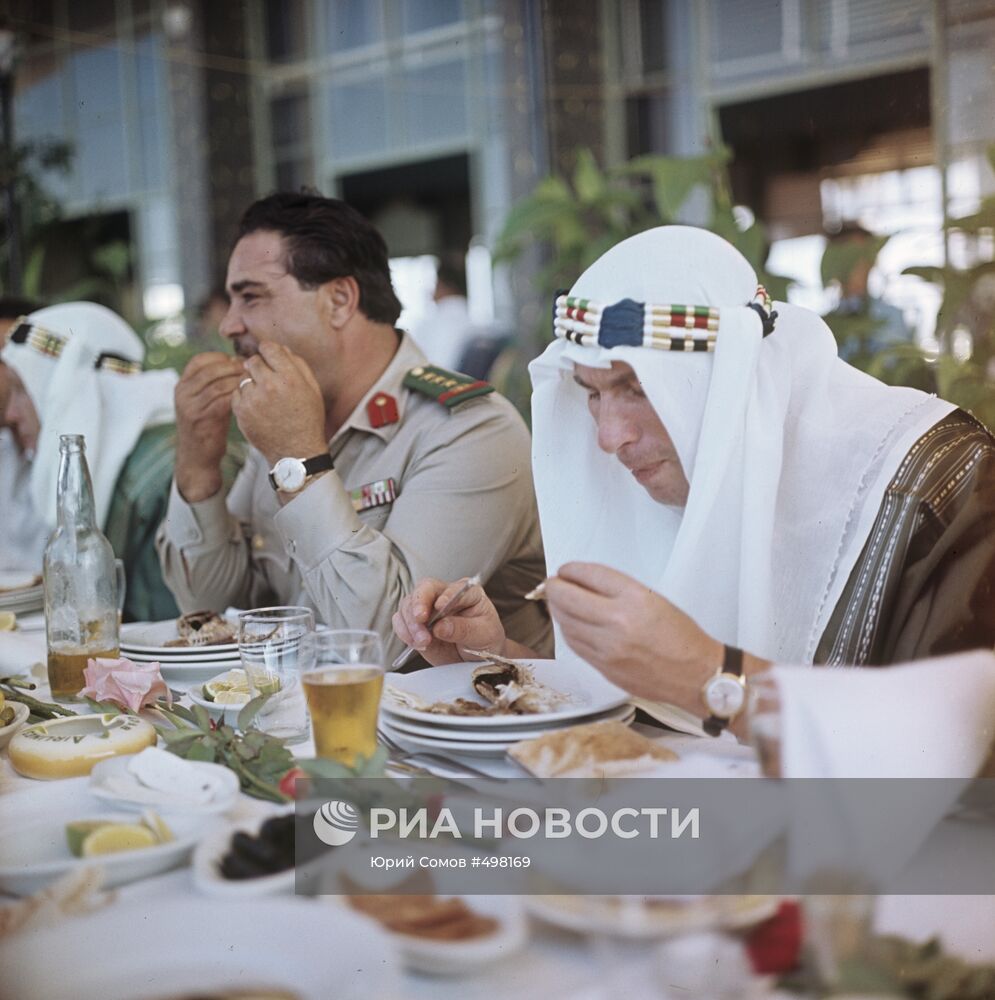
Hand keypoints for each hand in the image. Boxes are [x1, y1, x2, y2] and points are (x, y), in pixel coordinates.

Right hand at [175, 352, 244, 500]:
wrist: (197, 456)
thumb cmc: (207, 426)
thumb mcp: (204, 401)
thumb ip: (214, 383)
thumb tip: (239, 361)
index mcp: (182, 385)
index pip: (199, 360)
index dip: (220, 357)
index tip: (237, 360)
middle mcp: (182, 393)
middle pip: (210, 370)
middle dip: (233, 367)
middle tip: (251, 368)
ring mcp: (191, 407)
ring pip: (218, 384)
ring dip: (238, 380)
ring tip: (253, 380)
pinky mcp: (202, 420)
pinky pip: (222, 400)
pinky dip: (237, 395)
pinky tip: (249, 396)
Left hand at [231, 342, 326, 465]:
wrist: (296, 452)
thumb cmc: (307, 419)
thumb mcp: (312, 389)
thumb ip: (298, 365)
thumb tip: (281, 348)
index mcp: (290, 377)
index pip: (269, 348)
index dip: (270, 351)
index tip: (271, 358)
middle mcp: (270, 385)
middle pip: (253, 361)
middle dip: (260, 366)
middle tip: (268, 380)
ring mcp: (253, 399)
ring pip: (244, 377)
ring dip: (252, 382)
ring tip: (265, 397)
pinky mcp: (241, 411)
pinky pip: (237, 393)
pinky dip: (245, 397)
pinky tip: (258, 407)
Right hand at [392, 577, 506, 665]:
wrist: (477, 659)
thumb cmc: (485, 640)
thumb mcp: (483, 635)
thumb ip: (464, 629)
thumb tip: (441, 626)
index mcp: (466, 592)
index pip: (452, 588)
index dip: (445, 596)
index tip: (440, 606)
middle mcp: (444, 596)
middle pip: (424, 590)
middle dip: (419, 605)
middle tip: (420, 621)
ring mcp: (428, 609)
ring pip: (408, 605)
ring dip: (410, 624)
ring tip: (423, 642)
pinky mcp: (416, 624)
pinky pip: (401, 621)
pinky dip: (403, 632)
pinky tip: (415, 643)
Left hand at [544, 562, 722, 708]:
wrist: (695, 675)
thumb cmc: (680, 637)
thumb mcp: (652, 598)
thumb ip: (615, 589)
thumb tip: (582, 581)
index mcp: (635, 599)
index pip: (590, 574)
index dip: (572, 569)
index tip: (566, 569)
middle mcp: (619, 622)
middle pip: (568, 598)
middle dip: (554, 587)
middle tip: (554, 583)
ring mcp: (608, 648)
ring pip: (565, 622)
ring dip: (557, 609)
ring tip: (559, 602)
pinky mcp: (604, 667)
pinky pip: (573, 644)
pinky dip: (567, 630)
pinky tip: (570, 623)